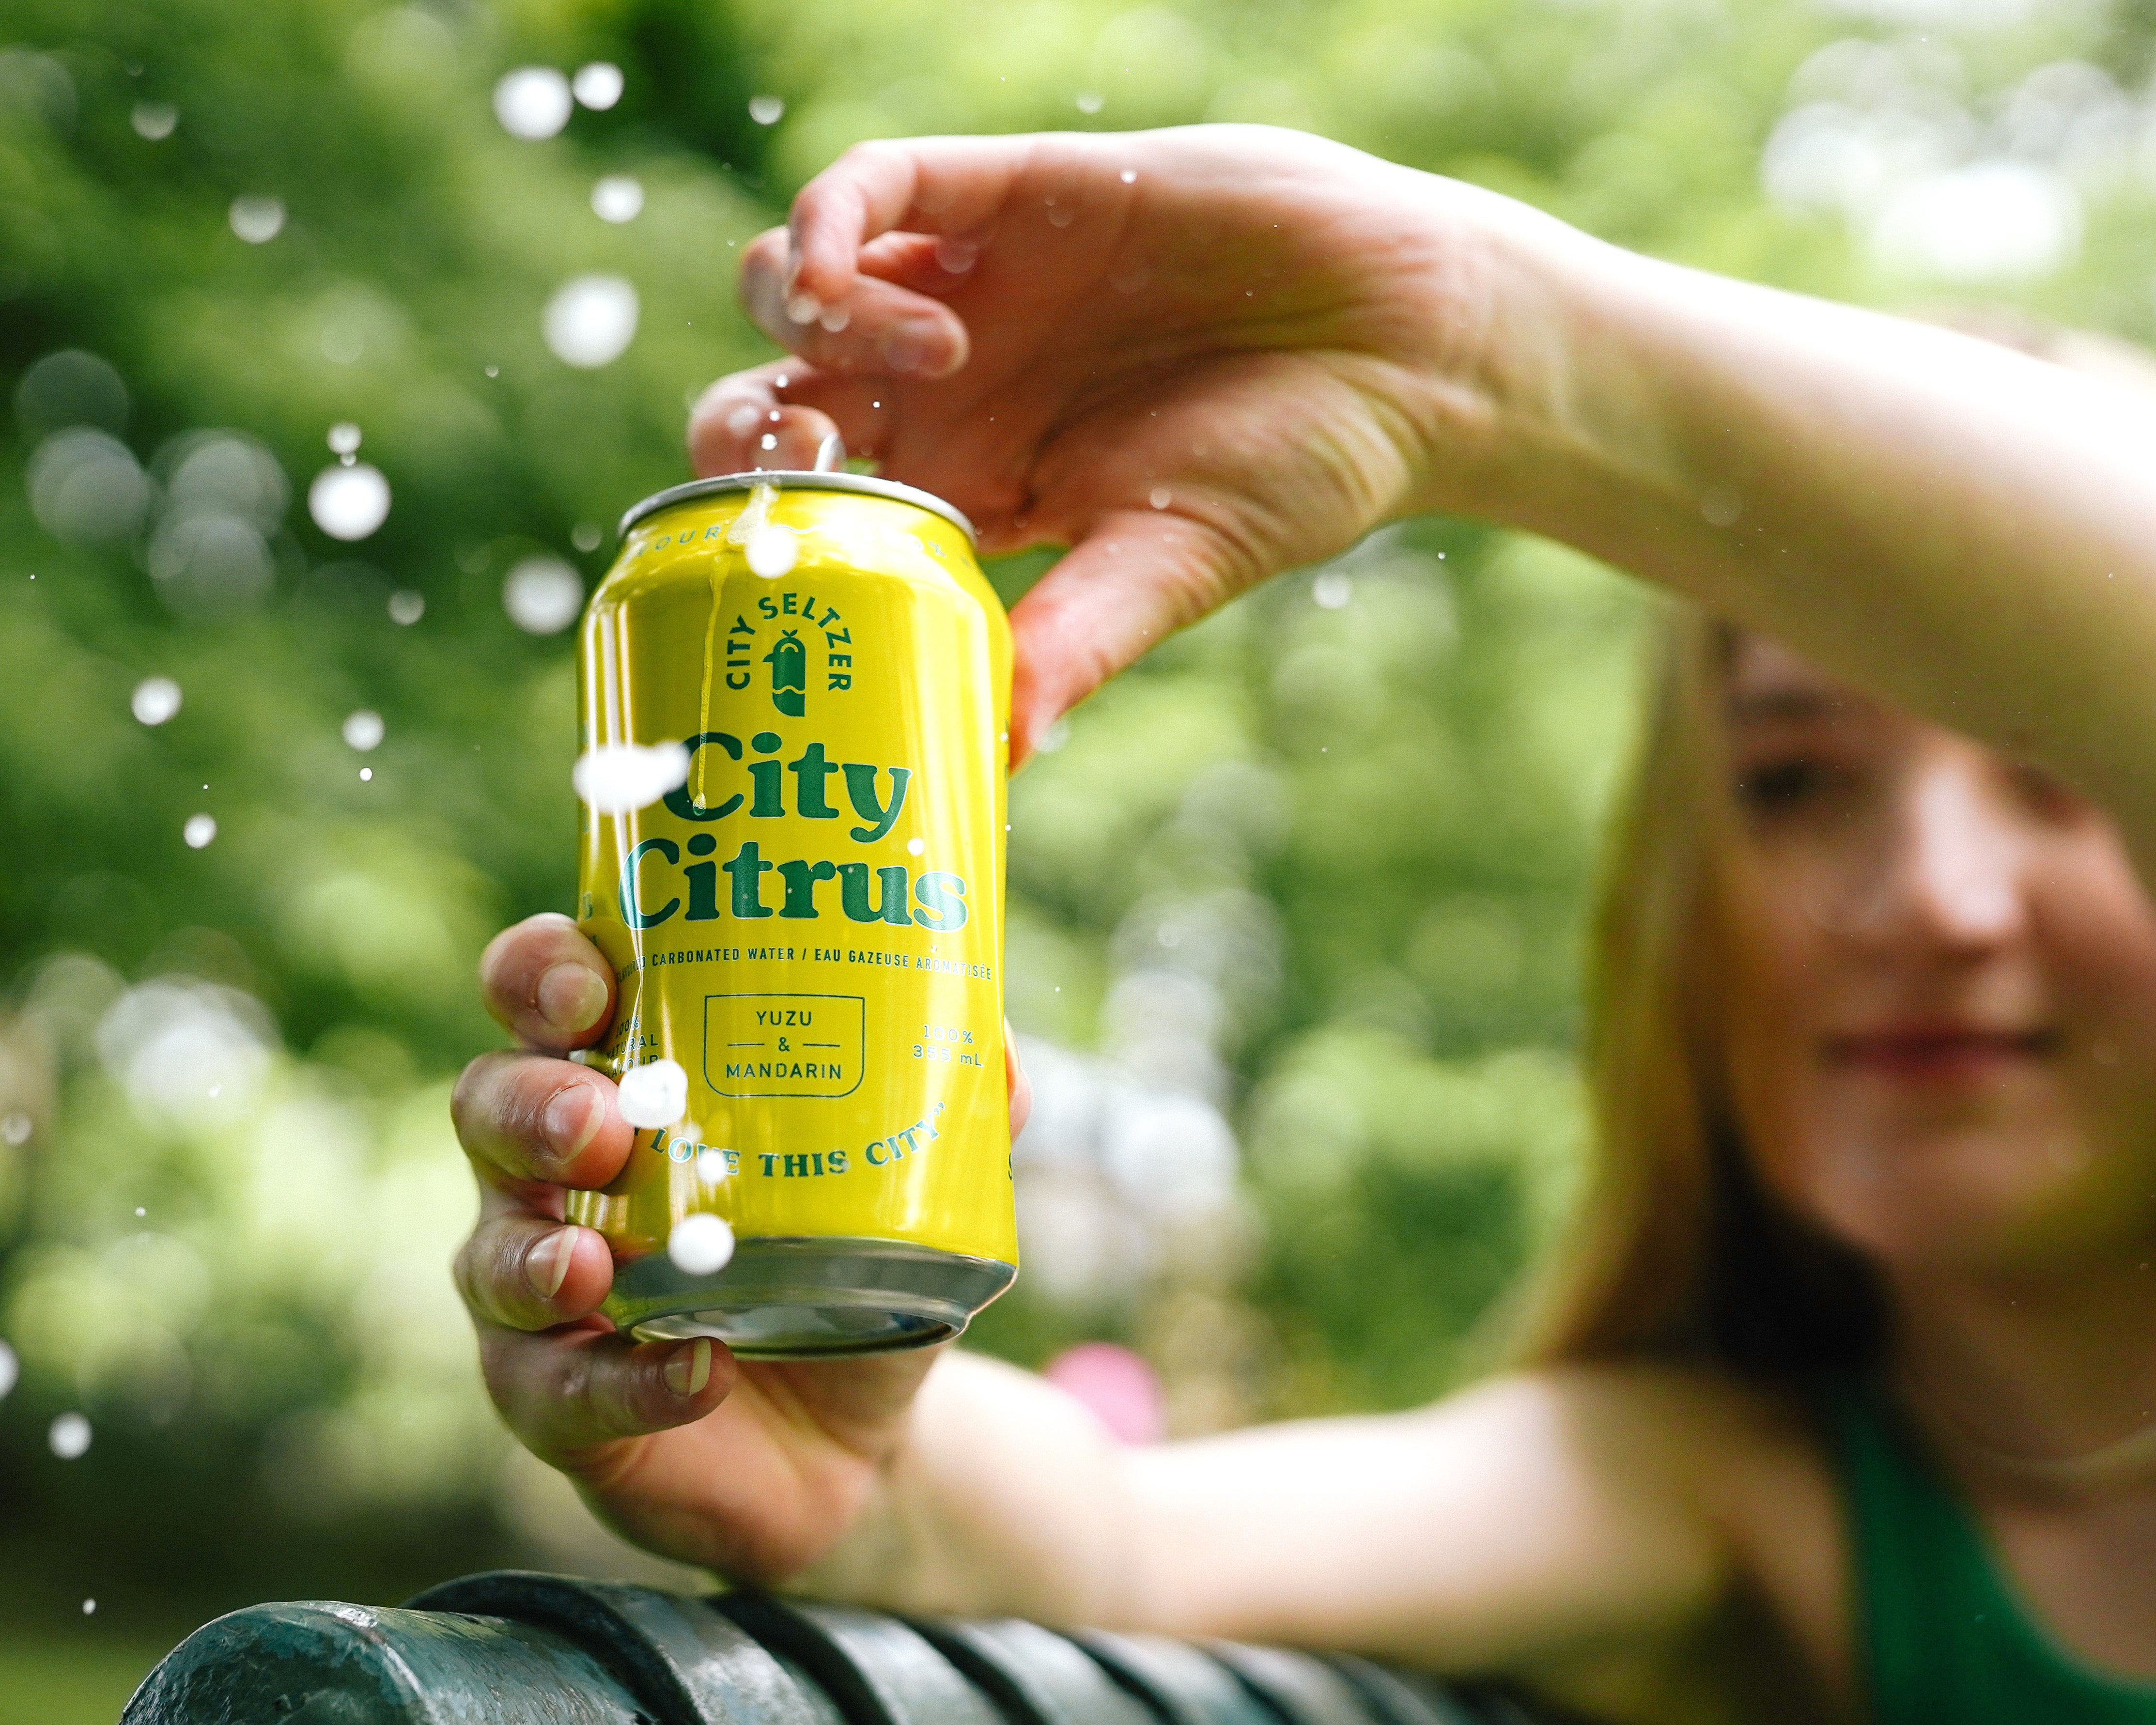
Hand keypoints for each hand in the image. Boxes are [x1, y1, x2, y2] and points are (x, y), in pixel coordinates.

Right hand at [450, 912, 1032, 1577]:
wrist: (857, 1436)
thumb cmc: (850, 1262)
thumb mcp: (909, 1178)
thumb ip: (950, 1107)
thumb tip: (998, 1045)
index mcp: (624, 1077)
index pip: (545, 993)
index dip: (545, 972)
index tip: (594, 982)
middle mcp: (557, 1172)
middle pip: (489, 1104)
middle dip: (531, 1105)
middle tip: (600, 1122)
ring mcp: (543, 1291)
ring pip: (491, 1254)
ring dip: (534, 1252)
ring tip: (590, 1263)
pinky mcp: (558, 1401)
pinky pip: (559, 1391)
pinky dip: (627, 1382)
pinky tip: (695, 1372)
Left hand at [690, 124, 1572, 759]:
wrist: (1409, 347)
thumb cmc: (1299, 469)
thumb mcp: (1168, 569)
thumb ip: (1069, 646)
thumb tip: (991, 760)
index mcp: (970, 489)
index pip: (812, 503)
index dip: (762, 520)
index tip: (773, 549)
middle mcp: (951, 391)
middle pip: (774, 391)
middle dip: (746, 421)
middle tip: (805, 447)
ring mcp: (973, 285)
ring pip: (798, 282)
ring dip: (809, 315)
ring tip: (932, 354)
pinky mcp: (1010, 191)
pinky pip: (872, 180)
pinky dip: (829, 218)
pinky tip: (854, 269)